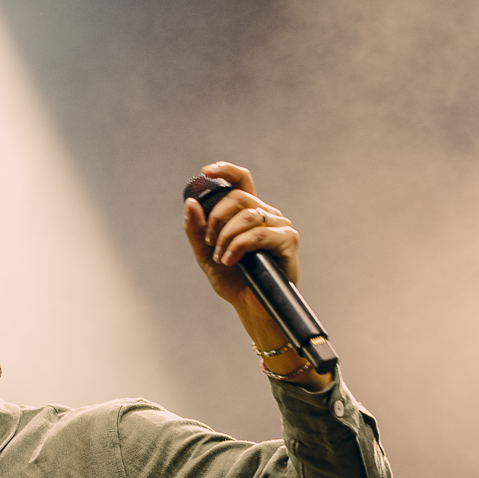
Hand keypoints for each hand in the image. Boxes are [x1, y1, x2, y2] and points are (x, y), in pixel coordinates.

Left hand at [181, 160, 301, 311]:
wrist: (250, 306)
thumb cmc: (233, 280)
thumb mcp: (206, 254)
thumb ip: (197, 230)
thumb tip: (190, 203)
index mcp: (248, 212)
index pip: (241, 180)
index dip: (226, 171)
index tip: (206, 171)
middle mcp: (266, 214)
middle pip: (238, 197)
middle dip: (216, 219)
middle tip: (210, 243)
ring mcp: (279, 225)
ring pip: (247, 215)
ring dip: (226, 237)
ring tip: (221, 258)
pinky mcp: (288, 240)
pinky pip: (258, 233)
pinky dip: (239, 246)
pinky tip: (231, 260)